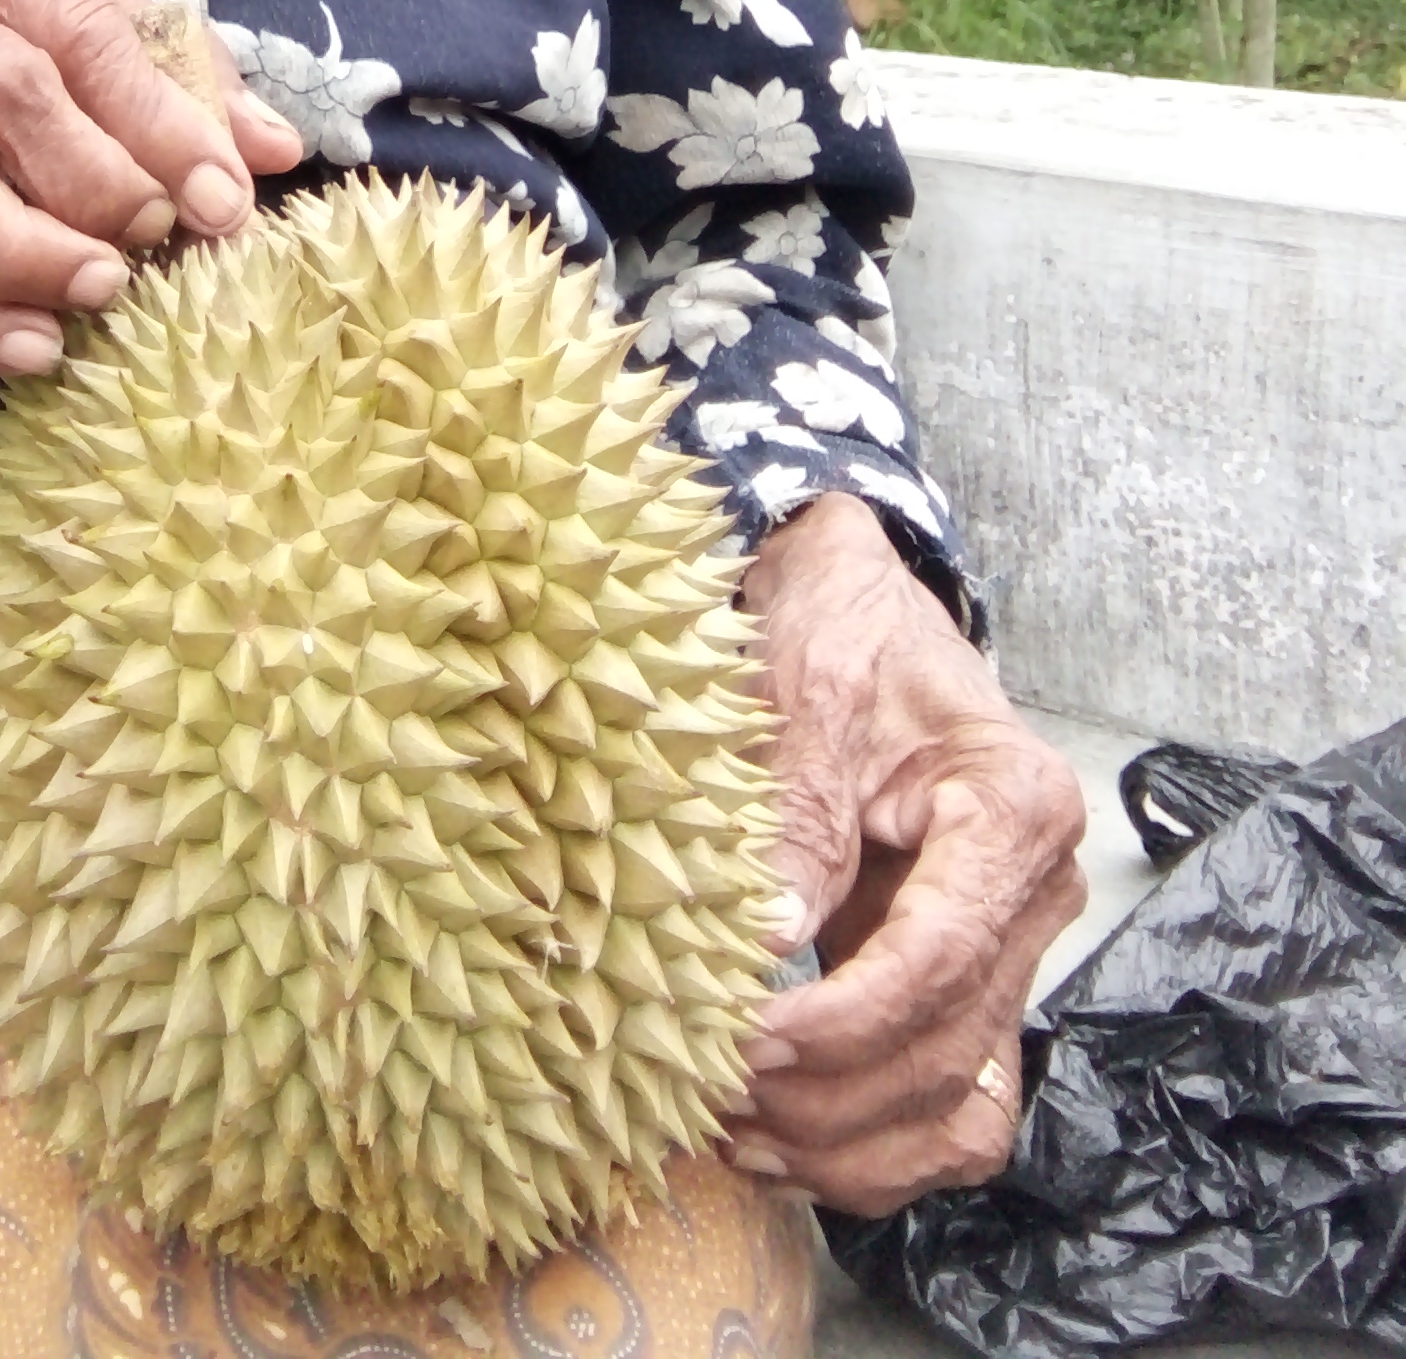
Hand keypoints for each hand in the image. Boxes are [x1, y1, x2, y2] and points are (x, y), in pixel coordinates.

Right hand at [0, 0, 303, 373]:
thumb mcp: (88, 36)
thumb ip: (183, 81)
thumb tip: (275, 147)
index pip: (81, 25)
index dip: (162, 120)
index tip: (223, 196)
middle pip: (5, 88)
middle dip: (97, 177)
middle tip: (154, 237)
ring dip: (27, 248)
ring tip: (98, 291)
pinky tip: (30, 345)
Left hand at [727, 492, 1086, 1216]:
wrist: (859, 602)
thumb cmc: (842, 627)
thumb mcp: (810, 687)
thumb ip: (798, 812)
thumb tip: (764, 942)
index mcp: (1015, 808)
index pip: (938, 959)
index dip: (839, 1022)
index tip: (745, 1041)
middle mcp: (1035, 891)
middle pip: (948, 1050)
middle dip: (828, 1096)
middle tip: (714, 1090)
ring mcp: (1010, 945)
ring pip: (961, 1108)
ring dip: (851, 1148)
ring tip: (739, 1136)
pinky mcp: (968, 980)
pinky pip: (947, 1104)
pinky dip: (872, 1146)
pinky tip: (780, 1140)